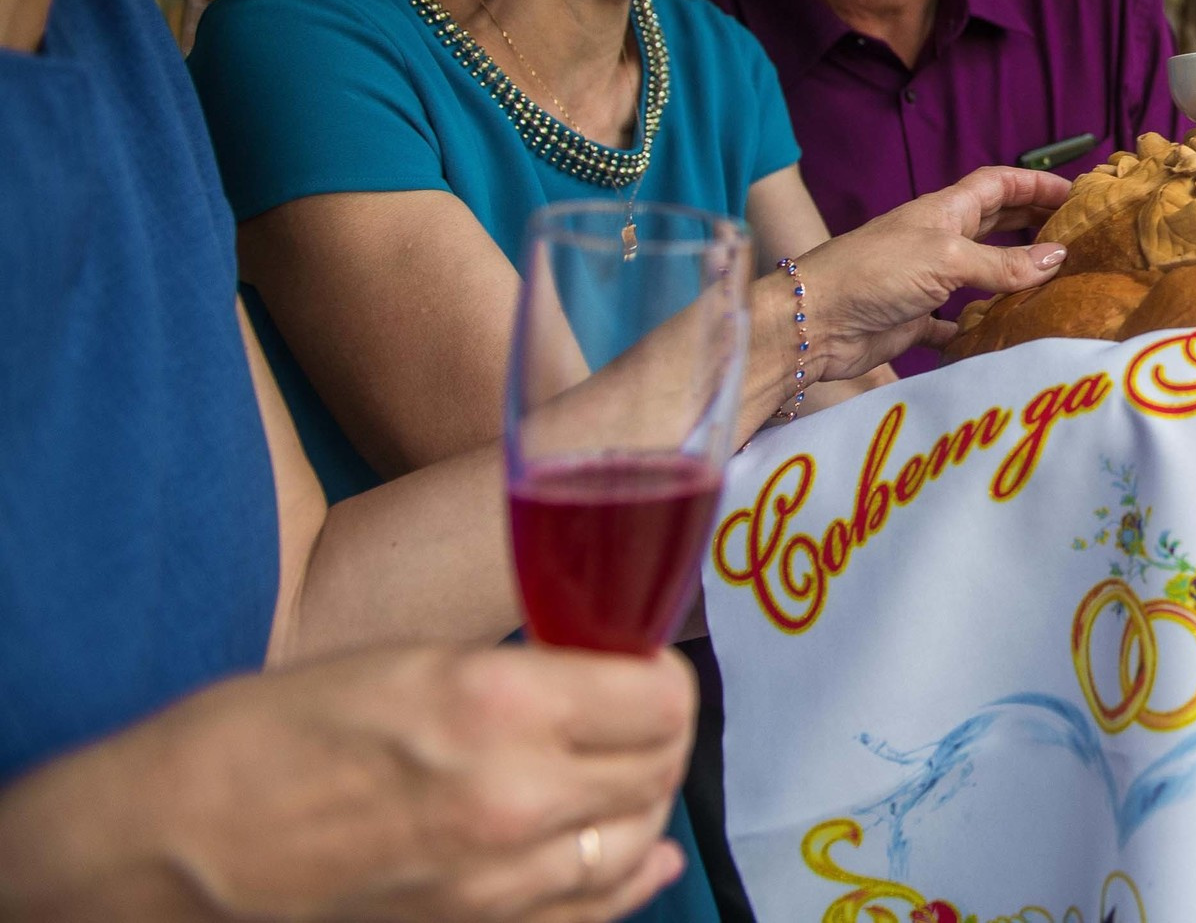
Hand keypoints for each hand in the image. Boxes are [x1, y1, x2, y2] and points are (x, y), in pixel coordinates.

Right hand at [0, 643, 694, 921]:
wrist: (171, 846)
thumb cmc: (268, 735)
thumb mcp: (409, 660)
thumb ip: (520, 672)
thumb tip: (599, 673)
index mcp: (497, 706)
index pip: (659, 695)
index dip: (661, 672)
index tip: (641, 660)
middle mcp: (514, 798)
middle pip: (658, 767)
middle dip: (659, 731)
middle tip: (637, 709)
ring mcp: (498, 881)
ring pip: (636, 841)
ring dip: (641, 801)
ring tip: (622, 770)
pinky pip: (593, 910)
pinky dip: (626, 877)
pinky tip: (639, 856)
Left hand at [778, 167, 1070, 384]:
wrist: (814, 320)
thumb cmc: (876, 272)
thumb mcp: (947, 259)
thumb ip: (1003, 263)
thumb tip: (1059, 257)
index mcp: (944, 211)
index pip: (998, 185)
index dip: (1035, 185)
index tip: (1075, 194)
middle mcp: (938, 240)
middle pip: (994, 224)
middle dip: (1033, 225)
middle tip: (1076, 237)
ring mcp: (926, 280)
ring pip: (981, 272)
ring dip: (1014, 277)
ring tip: (1056, 285)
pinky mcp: (915, 319)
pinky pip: (957, 320)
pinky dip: (980, 325)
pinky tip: (1004, 334)